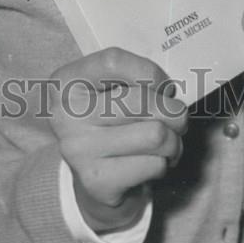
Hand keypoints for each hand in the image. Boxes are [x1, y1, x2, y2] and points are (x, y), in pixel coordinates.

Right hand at [49, 48, 187, 232]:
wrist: (95, 179)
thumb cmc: (110, 123)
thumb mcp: (109, 90)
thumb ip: (133, 79)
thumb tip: (170, 91)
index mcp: (67, 82)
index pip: (113, 61)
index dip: (151, 72)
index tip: (162, 86)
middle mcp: (67, 115)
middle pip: (142, 100)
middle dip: (173, 111)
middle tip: (177, 118)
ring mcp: (80, 150)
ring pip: (155, 134)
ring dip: (173, 140)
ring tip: (168, 142)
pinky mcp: (98, 181)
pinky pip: (154, 164)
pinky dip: (164, 163)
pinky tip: (153, 163)